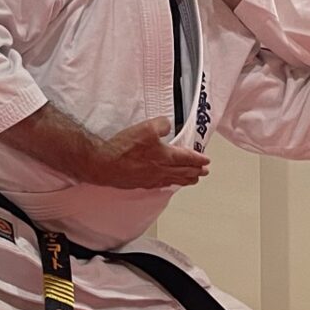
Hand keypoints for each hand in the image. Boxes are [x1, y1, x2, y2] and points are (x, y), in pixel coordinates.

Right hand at [81, 117, 207, 188]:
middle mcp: (160, 170)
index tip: (206, 161)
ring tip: (192, 181)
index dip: (198, 159)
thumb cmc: (124, 147)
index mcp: (165, 157)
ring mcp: (150, 179)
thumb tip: (167, 125)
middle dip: (195, 172)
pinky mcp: (139, 183)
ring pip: (173, 180)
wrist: (103, 164)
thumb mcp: (146, 128)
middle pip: (183, 172)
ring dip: (185, 180)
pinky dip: (169, 184)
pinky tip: (167, 183)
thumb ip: (161, 125)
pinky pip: (160, 184)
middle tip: (204, 173)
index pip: (187, 158)